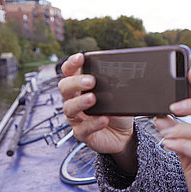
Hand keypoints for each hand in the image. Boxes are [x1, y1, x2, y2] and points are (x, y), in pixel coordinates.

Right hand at [58, 53, 136, 173]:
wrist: (124, 134)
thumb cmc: (117, 110)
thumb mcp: (119, 94)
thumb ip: (116, 83)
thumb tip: (125, 72)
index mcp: (80, 87)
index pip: (69, 72)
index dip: (72, 64)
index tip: (81, 57)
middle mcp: (74, 100)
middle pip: (65, 88)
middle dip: (76, 82)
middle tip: (91, 81)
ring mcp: (76, 118)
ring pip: (69, 108)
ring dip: (80, 102)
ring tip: (93, 98)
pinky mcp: (82, 134)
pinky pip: (82, 129)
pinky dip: (93, 123)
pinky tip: (103, 119)